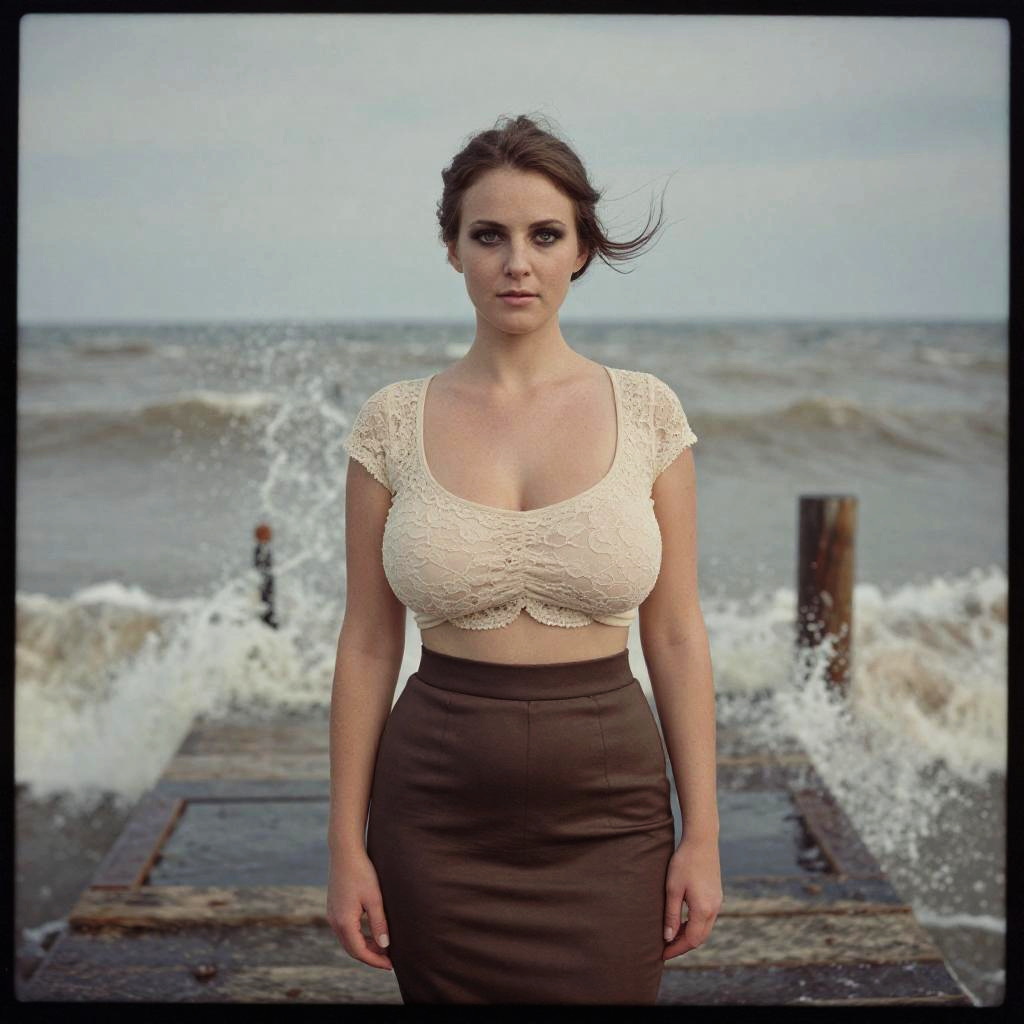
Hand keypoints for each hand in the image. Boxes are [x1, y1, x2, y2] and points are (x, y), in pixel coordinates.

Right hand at [326, 848, 393, 970]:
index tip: (390, 965)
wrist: (344, 852)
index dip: (375, 960)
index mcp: (344, 922)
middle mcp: (335, 922)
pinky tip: (371, 933)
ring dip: (364, 947)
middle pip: (352, 949)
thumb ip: (379, 923)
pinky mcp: (334, 908)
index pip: (359, 951)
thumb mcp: (374, 898)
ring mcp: (332, 915)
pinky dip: (358, 936)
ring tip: (383, 948)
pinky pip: (345, 930)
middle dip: (370, 956)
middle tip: (389, 960)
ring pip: (348, 940)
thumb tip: (385, 945)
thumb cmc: (362, 872)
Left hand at [662, 835, 722, 960]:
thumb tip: (668, 938)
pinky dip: (694, 925)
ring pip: (704, 928)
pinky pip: (707, 918)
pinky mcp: (716, 895)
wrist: (702, 841)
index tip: (662, 954)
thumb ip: (671, 915)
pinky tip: (682, 921)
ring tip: (671, 937)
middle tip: (665, 949)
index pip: (691, 940)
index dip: (677, 949)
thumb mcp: (673, 889)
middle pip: (700, 938)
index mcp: (703, 910)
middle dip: (683, 945)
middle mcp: (714, 909)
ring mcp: (717, 902)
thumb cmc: (684, 862)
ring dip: (689, 935)